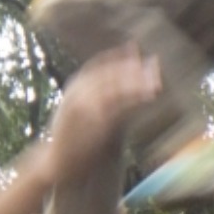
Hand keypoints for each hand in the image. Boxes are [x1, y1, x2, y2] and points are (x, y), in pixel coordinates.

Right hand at [47, 47, 160, 188]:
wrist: (56, 162)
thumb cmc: (69, 138)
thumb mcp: (74, 110)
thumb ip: (92, 94)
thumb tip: (109, 83)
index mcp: (73, 88)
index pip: (98, 64)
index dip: (119, 57)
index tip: (136, 51)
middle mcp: (79, 93)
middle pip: (111, 73)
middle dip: (133, 67)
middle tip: (154, 64)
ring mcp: (88, 107)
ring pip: (118, 87)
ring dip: (139, 81)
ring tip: (156, 80)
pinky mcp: (98, 123)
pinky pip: (122, 106)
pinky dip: (137, 98)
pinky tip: (150, 95)